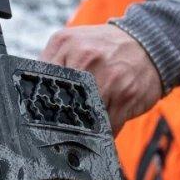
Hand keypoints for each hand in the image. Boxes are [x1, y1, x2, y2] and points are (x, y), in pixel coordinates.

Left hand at [40, 24, 162, 133]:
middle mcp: (85, 58)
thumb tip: (31, 99)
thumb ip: (53, 65)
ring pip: (84, 118)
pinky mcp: (126, 96)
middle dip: (60, 120)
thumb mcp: (74, 43)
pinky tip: (100, 133)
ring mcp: (108, 78)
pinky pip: (107, 127)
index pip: (41, 81)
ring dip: (81, 131)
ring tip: (80, 134)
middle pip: (60, 102)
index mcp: (65, 44)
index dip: (39, 104)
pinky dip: (102, 136)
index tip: (38, 119)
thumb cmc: (106, 49)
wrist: (148, 44)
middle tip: (58, 131)